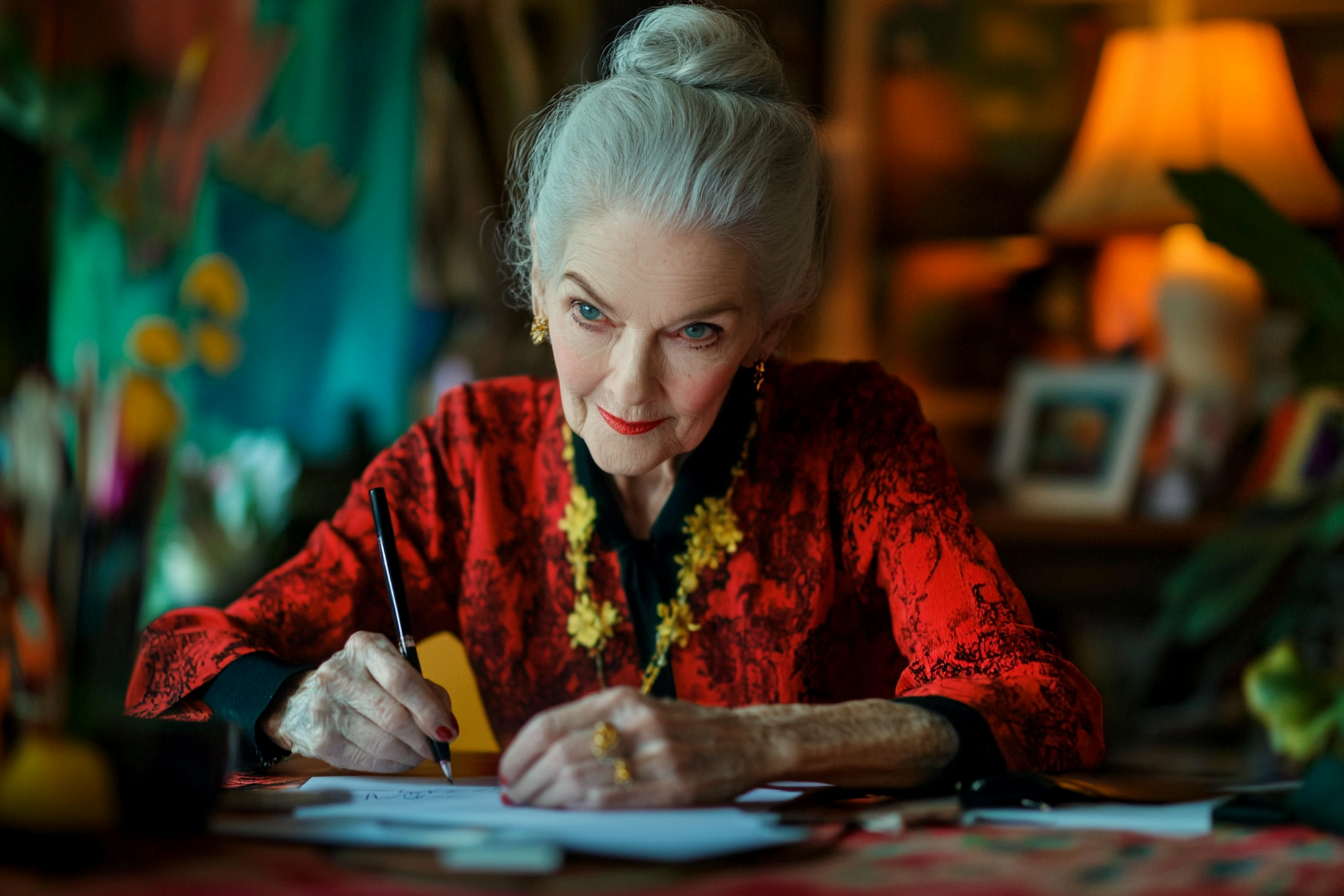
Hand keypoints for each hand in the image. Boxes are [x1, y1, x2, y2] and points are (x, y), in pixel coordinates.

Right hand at [262, 631, 457, 772]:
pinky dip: (392, 764)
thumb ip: (425, 690)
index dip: (430, 709)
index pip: (403, 680)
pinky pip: (368, 760)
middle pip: (394, 715)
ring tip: (419, 753)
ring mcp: (326, 707)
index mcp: (364, 647)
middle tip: (437, 748)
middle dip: (423, 738)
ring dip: (410, 754)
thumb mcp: (391, 670)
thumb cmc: (363, 683)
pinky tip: (399, 759)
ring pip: (383, 742)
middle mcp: (340, 674)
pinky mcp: (320, 739)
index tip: (448, 730)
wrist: (304, 699)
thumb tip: (448, 727)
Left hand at [498, 686, 772, 808]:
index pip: (549, 724)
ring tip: (534, 808)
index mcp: (621, 698)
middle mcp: (635, 721)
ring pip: (575, 779)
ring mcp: (655, 754)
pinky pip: (608, 801)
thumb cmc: (688, 730)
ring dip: (544, 800)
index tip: (507, 772)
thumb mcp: (640, 709)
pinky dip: (575, 811)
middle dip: (526, 781)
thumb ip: (596, 724)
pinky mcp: (671, 787)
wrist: (749, 739)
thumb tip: (539, 756)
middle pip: (556, 754)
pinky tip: (565, 815)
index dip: (518, 752)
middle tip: (515, 797)